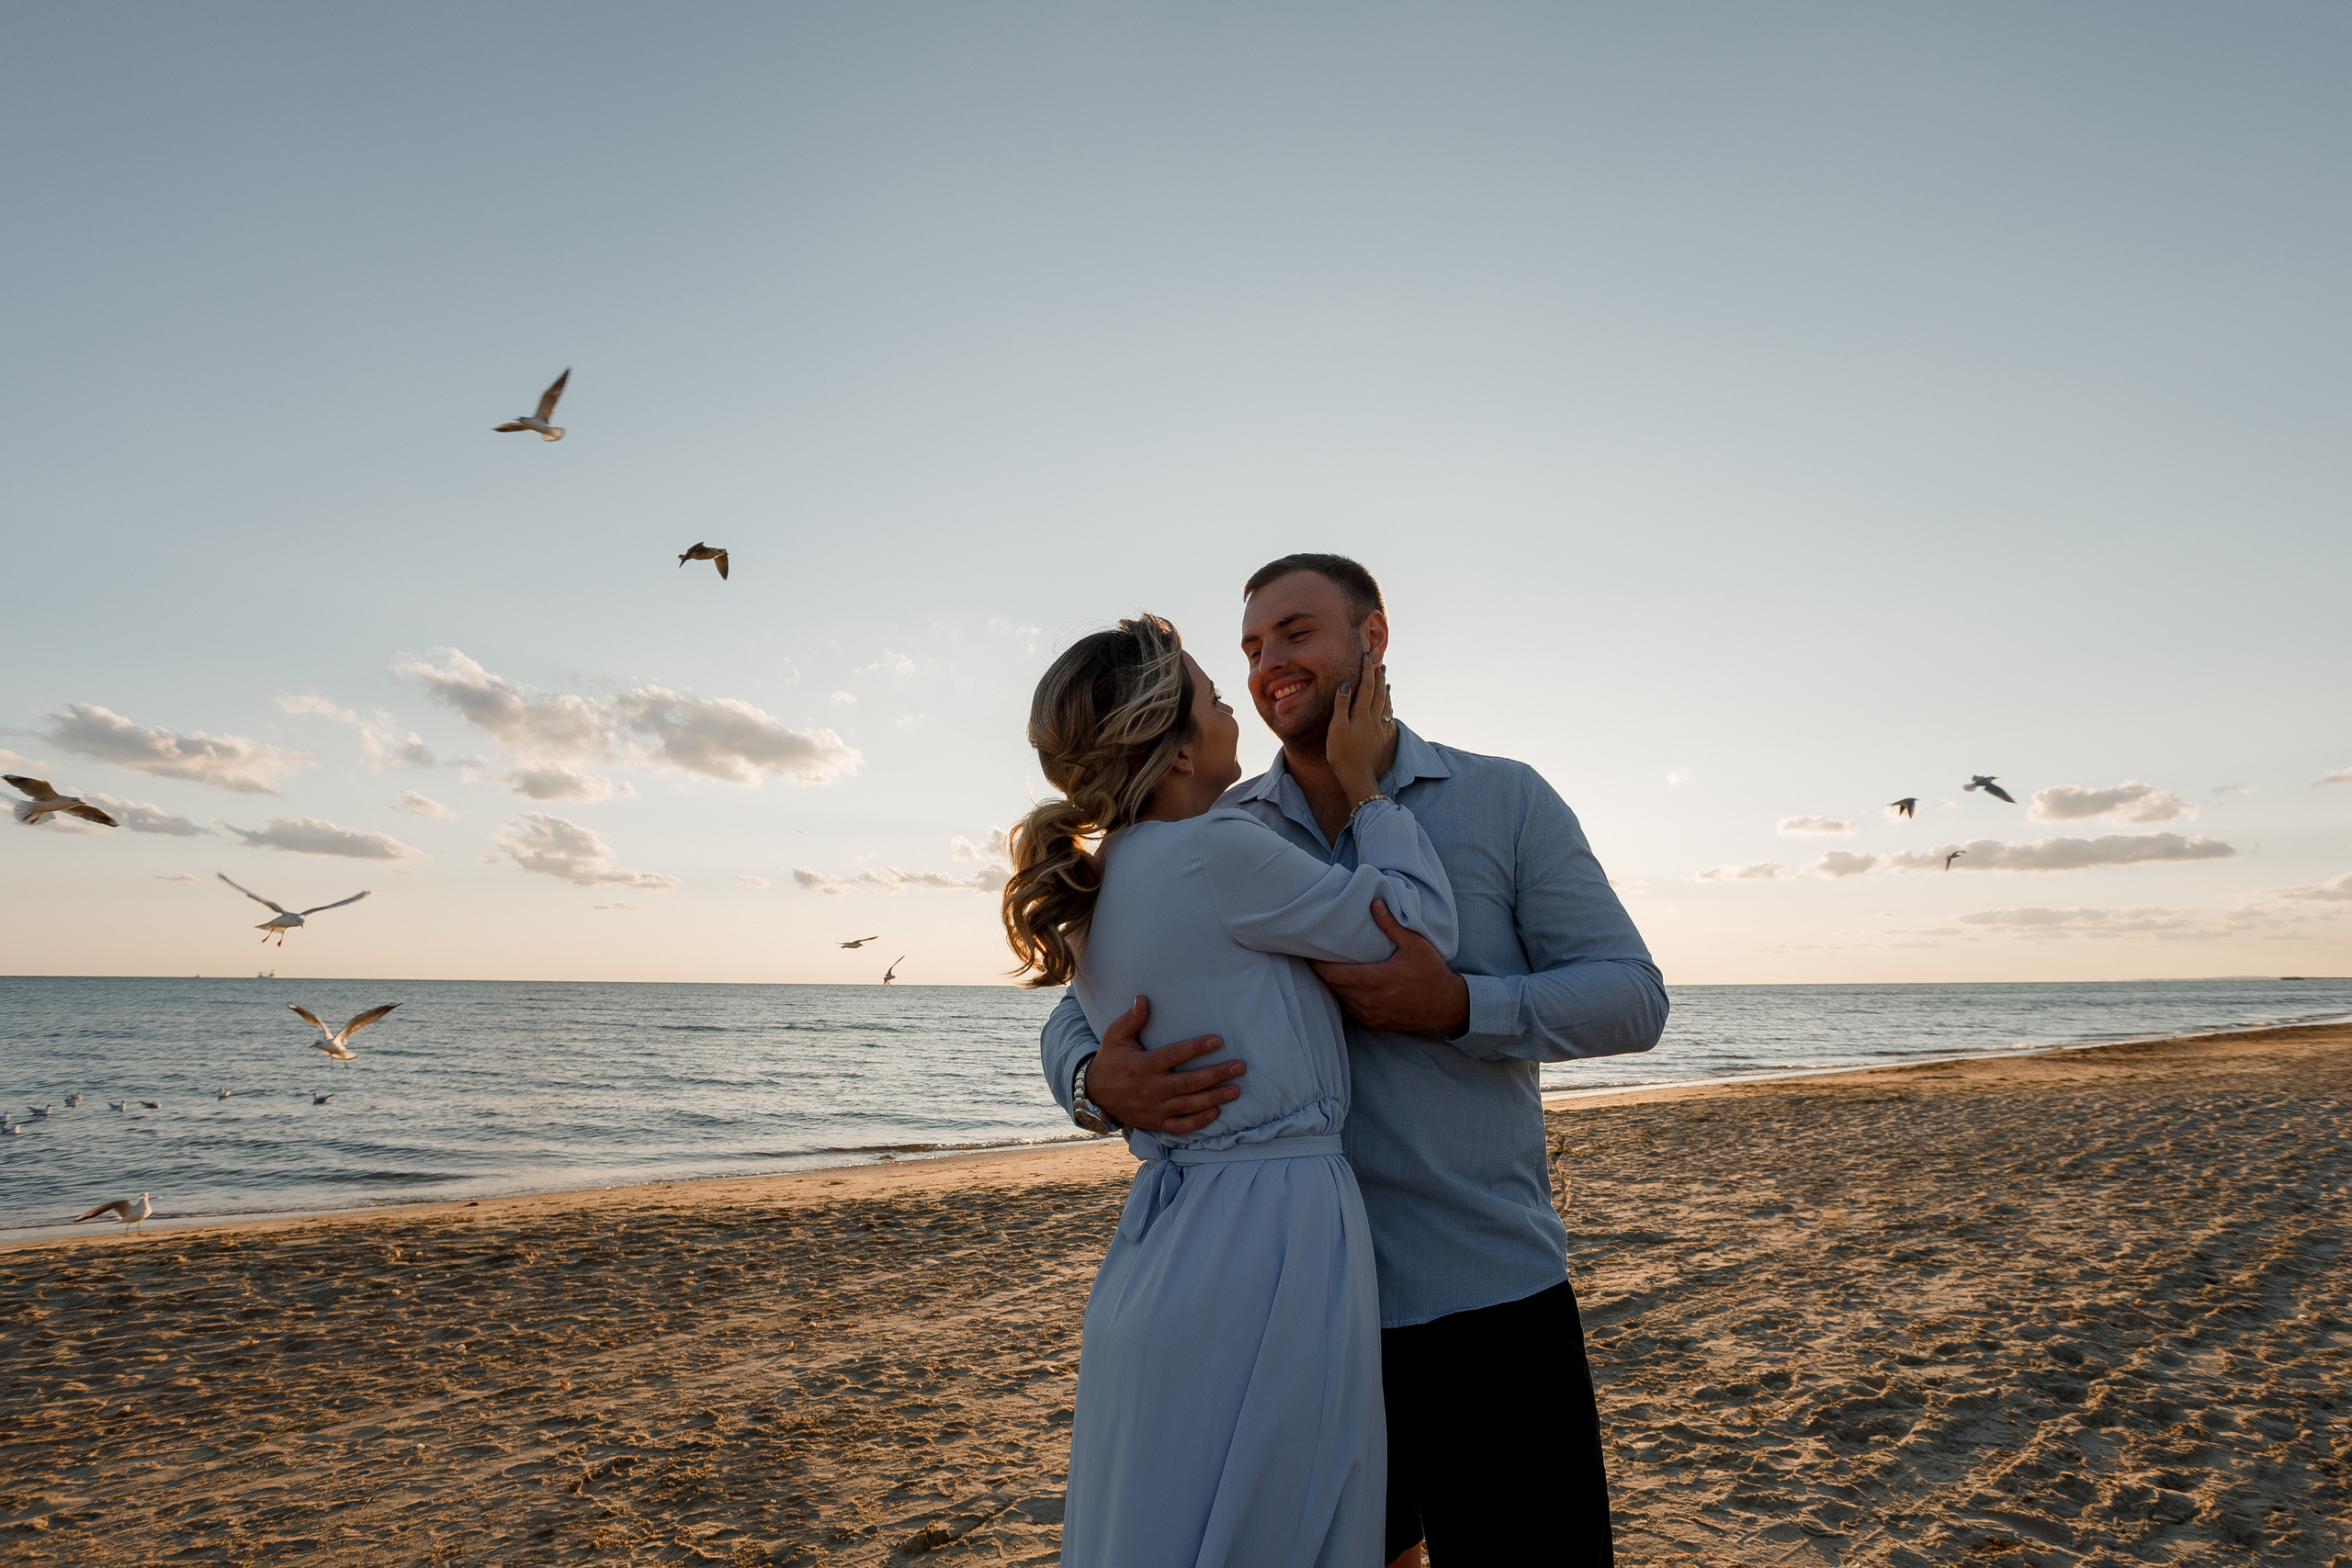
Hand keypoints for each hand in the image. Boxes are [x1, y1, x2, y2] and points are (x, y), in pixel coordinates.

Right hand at [1083, 996, 1244, 1134]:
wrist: (1094, 1096)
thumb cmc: (1109, 1061)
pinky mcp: (1155, 1123)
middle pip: (1189, 1083)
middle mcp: (1150, 1089)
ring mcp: (1154, 1108)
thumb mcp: (1114, 1037)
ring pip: (1189, 1105)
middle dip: (1217, 1075)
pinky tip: (1215, 1113)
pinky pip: (1180, 1126)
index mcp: (1142, 1066)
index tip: (1217, 1041)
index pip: (1174, 1055)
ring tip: (1235, 1090)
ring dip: (1214, 1098)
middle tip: (1239, 1067)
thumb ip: (1131, 1019)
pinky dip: (1198, 1122)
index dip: (1196, 1048)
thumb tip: (1143, 999)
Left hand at [1309, 900, 1470, 1035]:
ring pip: (1341, 999)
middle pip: (1333, 986)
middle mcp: (1370, 1001)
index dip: (1319, 964)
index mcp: (1377, 981)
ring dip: (1335, 985)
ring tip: (1333, 968)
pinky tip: (1350, 985)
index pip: (1334, 974)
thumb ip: (1392, 925)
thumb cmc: (1432, 974)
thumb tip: (1375, 904)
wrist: (1447, 1006)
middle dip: (1324, 972)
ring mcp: (1372, 1015)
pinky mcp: (1376, 1024)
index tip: (1312, 953)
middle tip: (1319, 956)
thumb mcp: (1416, 945)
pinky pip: (1352, 1010)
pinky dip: (1347, 997)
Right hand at [1323, 652, 1392, 805]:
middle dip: (1378, 676)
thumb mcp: (1336, 729)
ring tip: (1385, 678)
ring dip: (1385, 688)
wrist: (1358, 777)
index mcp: (1361, 714)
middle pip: (1379, 692)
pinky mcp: (1382, 737)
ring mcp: (1380, 728)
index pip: (1366, 686)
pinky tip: (1389, 703)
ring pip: (1385, 703)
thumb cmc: (1342, 754)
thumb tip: (1347, 684)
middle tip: (1379, 662)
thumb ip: (1342, 705)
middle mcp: (1373, 718)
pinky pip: (1388, 715)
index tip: (1368, 656)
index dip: (1367, 670)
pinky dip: (1389, 704)